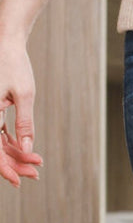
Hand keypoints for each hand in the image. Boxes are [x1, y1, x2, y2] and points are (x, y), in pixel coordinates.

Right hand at [0, 43, 41, 186]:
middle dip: (14, 163)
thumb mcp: (24, 95)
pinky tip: (29, 153)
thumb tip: (26, 150)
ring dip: (15, 155)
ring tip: (37, 163)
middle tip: (36, 173)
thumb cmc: (15, 64)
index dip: (4, 166)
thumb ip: (25, 123)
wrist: (6, 42)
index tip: (19, 180)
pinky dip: (13, 144)